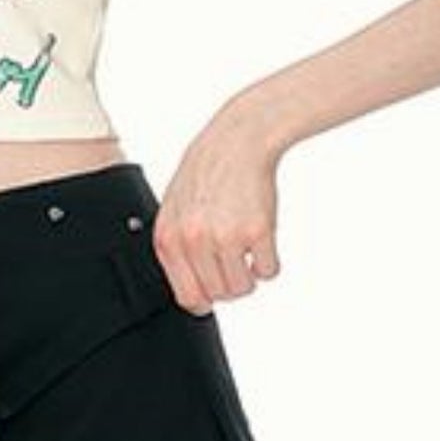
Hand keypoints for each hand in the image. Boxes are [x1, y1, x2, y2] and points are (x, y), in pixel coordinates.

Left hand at [152, 106, 284, 314]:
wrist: (238, 140)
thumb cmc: (208, 172)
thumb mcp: (175, 209)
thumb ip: (178, 248)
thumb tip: (194, 292)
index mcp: (169, 238)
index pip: (186, 296)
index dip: (203, 300)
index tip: (213, 294)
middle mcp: (194, 241)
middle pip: (218, 295)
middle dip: (229, 283)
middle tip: (234, 260)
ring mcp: (226, 237)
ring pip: (243, 288)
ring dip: (249, 275)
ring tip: (247, 250)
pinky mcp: (257, 231)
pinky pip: (268, 272)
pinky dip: (269, 264)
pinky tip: (261, 244)